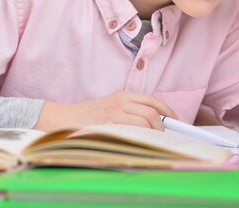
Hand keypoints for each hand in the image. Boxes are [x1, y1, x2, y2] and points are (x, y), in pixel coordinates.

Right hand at [34, 92, 176, 131]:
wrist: (64, 119)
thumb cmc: (89, 116)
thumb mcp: (111, 106)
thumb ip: (129, 109)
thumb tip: (154, 120)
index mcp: (122, 96)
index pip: (151, 100)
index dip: (166, 109)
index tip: (174, 118)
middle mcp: (120, 102)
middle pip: (151, 112)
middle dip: (162, 125)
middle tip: (162, 134)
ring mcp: (114, 114)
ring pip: (145, 122)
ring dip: (153, 133)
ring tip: (152, 140)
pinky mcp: (109, 125)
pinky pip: (133, 131)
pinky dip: (142, 137)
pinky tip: (141, 142)